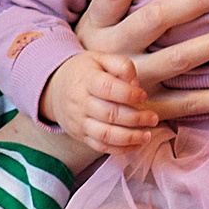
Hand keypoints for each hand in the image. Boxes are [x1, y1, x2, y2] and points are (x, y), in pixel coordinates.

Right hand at [43, 52, 166, 154]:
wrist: (55, 88)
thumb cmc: (84, 72)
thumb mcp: (100, 59)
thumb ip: (121, 65)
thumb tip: (135, 84)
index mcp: (86, 80)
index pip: (107, 88)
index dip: (129, 94)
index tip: (143, 96)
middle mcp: (80, 102)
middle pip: (109, 114)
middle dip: (136, 118)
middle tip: (153, 118)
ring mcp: (79, 121)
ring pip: (105, 134)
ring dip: (130, 137)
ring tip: (147, 134)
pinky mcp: (80, 135)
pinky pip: (100, 146)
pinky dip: (121, 149)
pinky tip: (136, 144)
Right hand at [72, 0, 208, 126]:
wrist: (78, 102)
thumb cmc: (98, 47)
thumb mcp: (96, 21)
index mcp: (96, 25)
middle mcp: (112, 52)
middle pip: (153, 20)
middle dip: (192, 2)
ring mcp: (131, 83)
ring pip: (176, 59)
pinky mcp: (149, 108)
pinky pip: (187, 103)